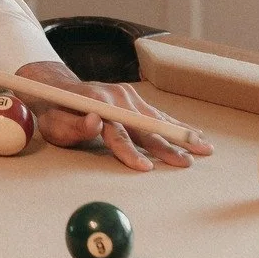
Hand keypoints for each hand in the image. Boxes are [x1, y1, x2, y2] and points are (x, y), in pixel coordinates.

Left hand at [14, 60, 214, 171]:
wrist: (55, 89)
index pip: (117, 133)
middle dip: (167, 147)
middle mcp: (115, 97)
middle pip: (144, 127)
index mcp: (96, 104)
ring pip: (156, 119)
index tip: (146, 169)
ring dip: (180, 135)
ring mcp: (125, 95)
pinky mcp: (131, 97)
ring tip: (205, 148)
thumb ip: (75, 125)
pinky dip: (175, 123)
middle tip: (187, 163)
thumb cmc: (53, 113)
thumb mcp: (54, 124)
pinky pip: (156, 113)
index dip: (130, 152)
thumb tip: (95, 121)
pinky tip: (194, 131)